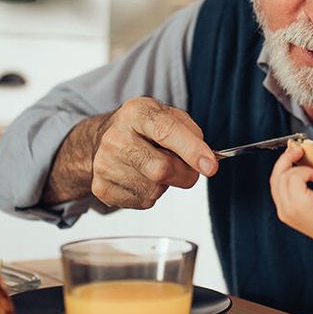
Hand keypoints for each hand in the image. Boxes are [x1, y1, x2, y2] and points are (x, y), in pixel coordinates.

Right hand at [89, 97, 217, 208]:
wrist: (102, 140)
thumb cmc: (143, 128)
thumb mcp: (168, 115)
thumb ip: (191, 132)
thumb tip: (205, 159)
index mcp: (136, 112)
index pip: (166, 131)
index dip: (191, 150)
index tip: (210, 167)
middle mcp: (115, 137)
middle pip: (162, 169)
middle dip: (185, 174)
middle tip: (188, 168)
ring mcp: (104, 164)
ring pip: (154, 190)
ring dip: (166, 184)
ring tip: (156, 166)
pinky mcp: (102, 188)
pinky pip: (143, 201)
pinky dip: (152, 193)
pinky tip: (142, 177)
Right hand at [269, 143, 312, 248]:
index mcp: (287, 209)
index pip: (276, 182)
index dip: (284, 165)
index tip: (296, 153)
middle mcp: (285, 210)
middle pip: (276, 176)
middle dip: (286, 159)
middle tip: (300, 150)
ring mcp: (290, 208)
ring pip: (284, 175)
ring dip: (300, 167)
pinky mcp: (299, 204)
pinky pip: (294, 177)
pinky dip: (306, 171)